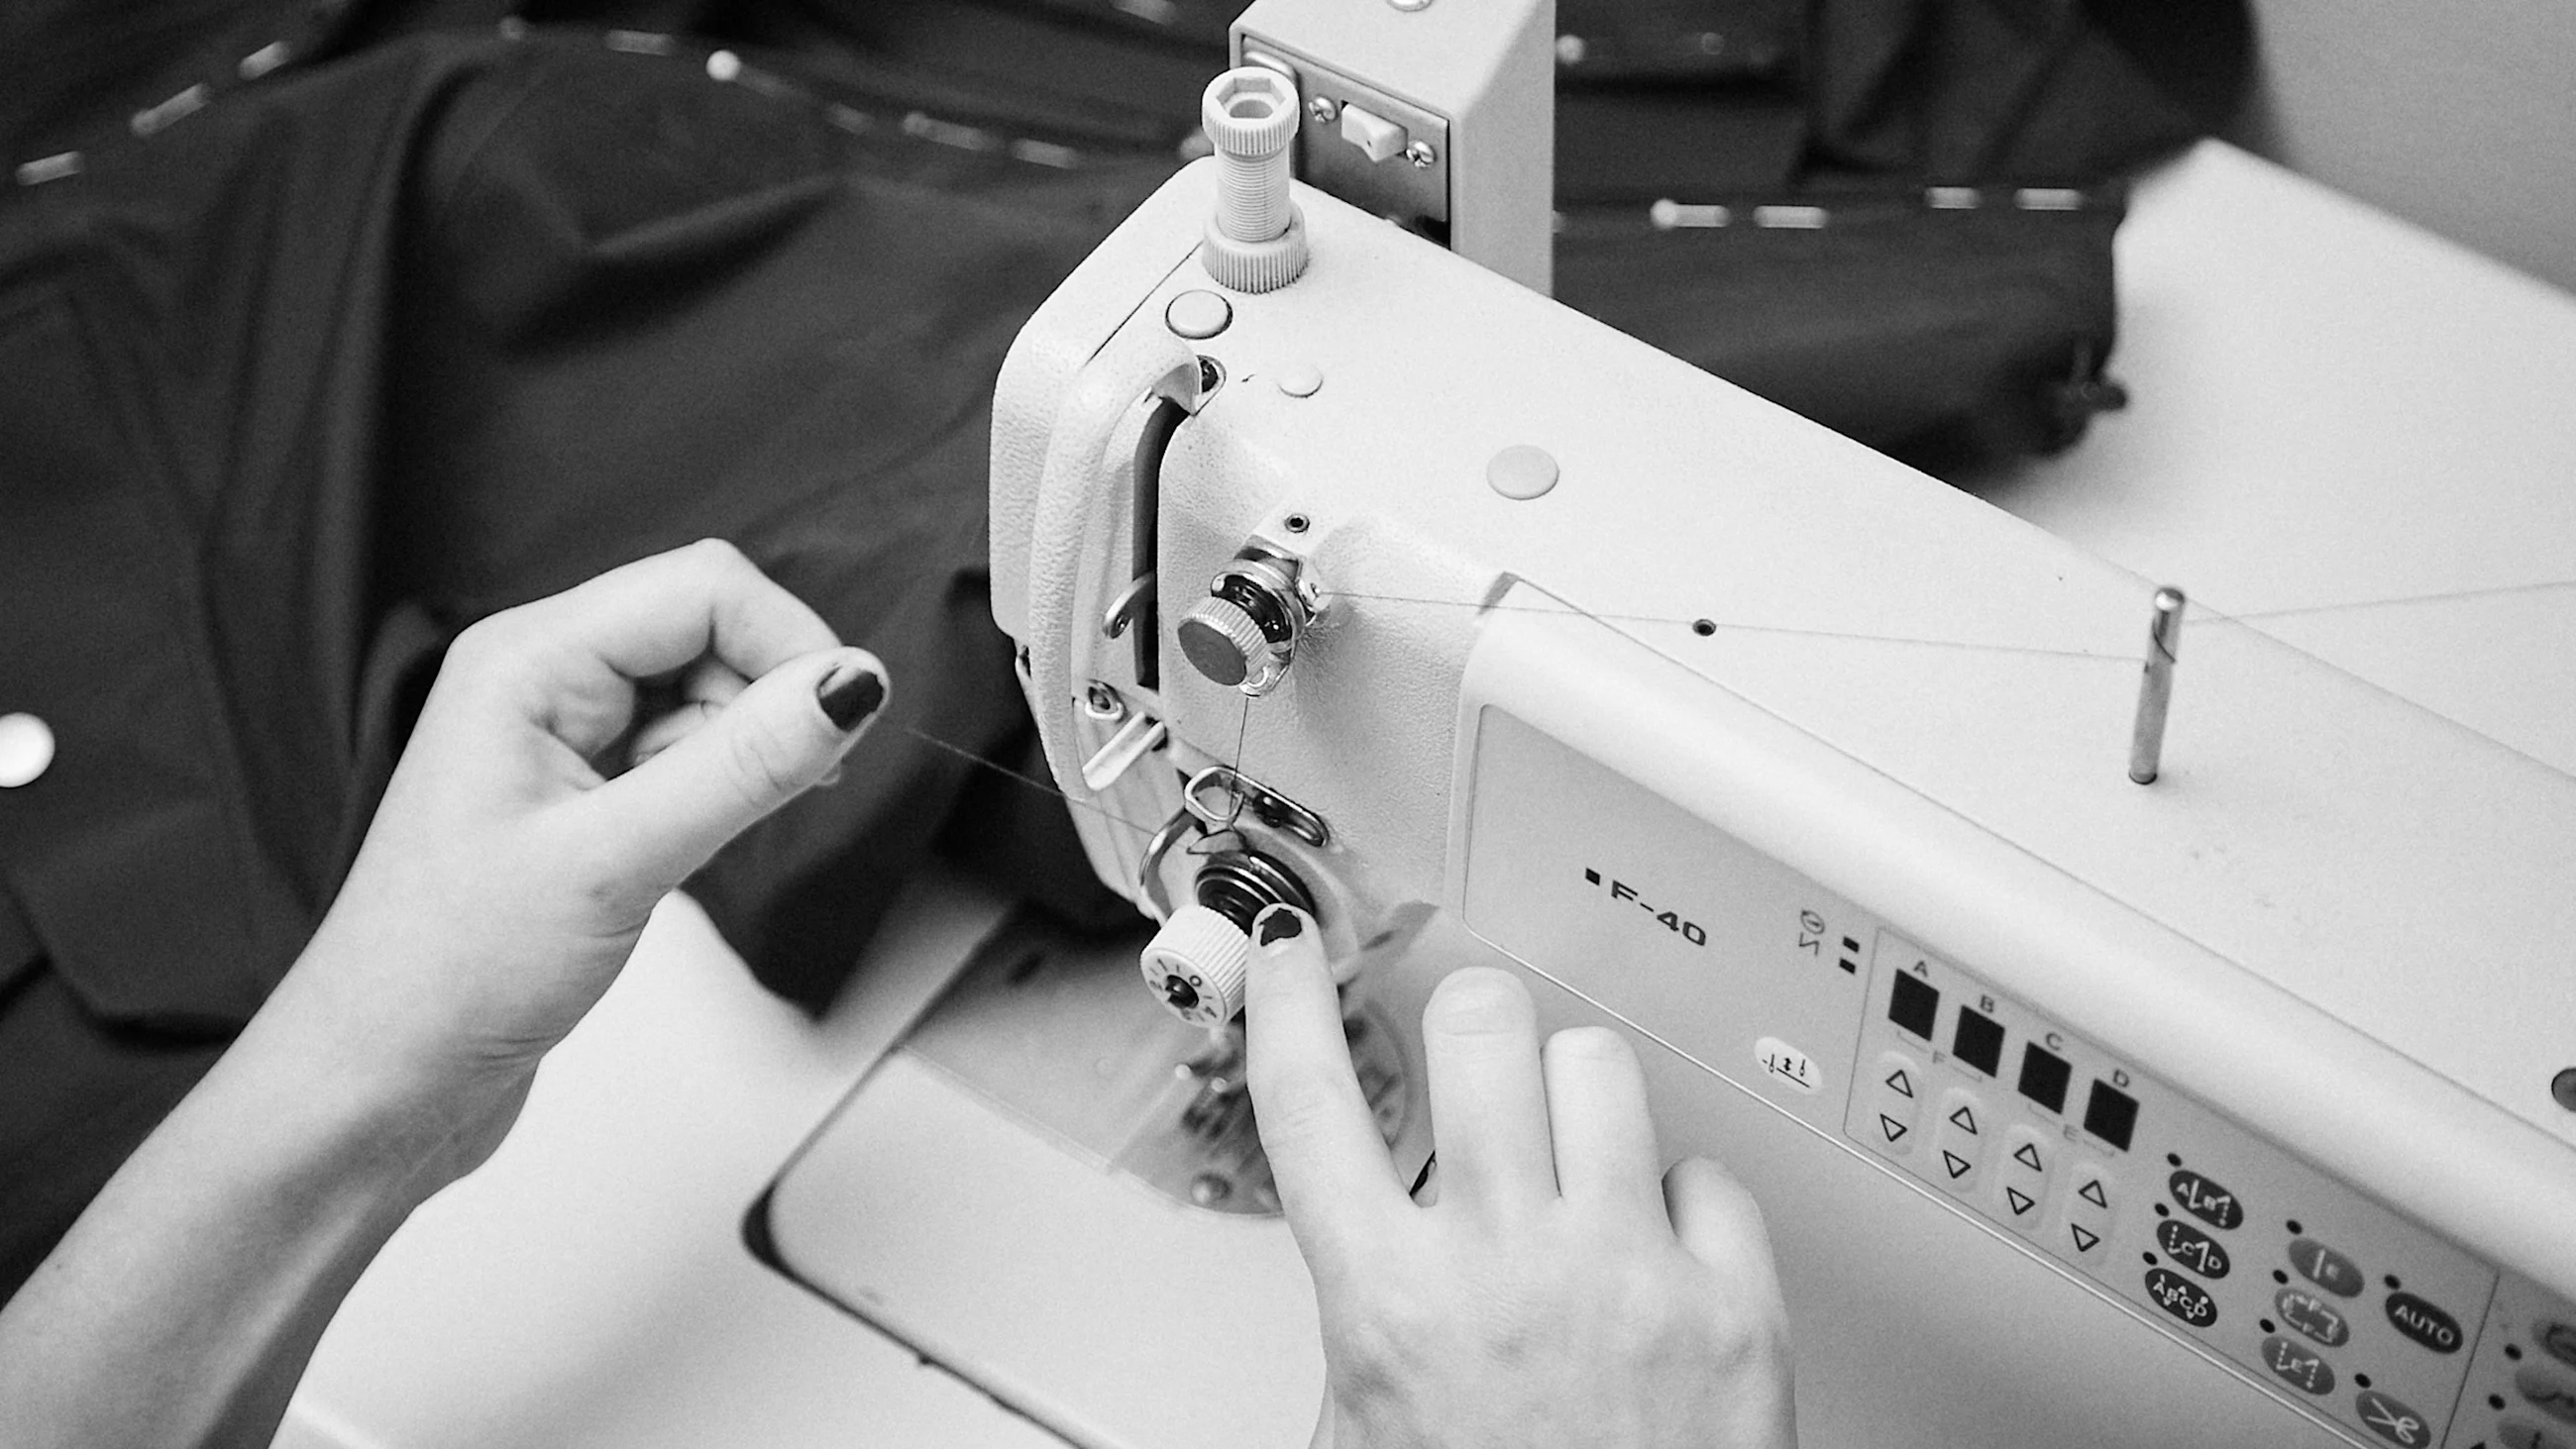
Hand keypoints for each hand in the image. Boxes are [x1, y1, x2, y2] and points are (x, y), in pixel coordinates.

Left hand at [279, 539, 886, 1163]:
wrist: (378, 1084)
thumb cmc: (446, 976)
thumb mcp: (616, 862)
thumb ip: (743, 765)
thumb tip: (850, 683)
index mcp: (526, 660)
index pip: (703, 587)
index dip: (789, 641)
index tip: (846, 724)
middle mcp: (540, 680)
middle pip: (708, 627)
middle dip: (768, 699)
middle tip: (781, 792)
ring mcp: (560, 739)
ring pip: (705, 693)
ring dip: (742, 753)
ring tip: (698, 845)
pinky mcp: (583, 798)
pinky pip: (684, 755)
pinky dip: (717, 792)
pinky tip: (689, 854)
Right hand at [1243, 905, 1797, 1448]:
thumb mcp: (1370, 1429)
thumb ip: (1370, 1317)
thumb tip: (1368, 1233)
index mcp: (1390, 1303)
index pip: (1309, 1100)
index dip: (1288, 999)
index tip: (1290, 949)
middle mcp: (1504, 1269)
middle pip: (1480, 1025)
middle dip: (1472, 1020)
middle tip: (1477, 1054)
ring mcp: (1625, 1278)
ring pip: (1600, 1066)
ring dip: (1578, 1099)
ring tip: (1577, 1160)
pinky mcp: (1733, 1310)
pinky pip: (1711, 1176)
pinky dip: (1685, 1207)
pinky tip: (1661, 1256)